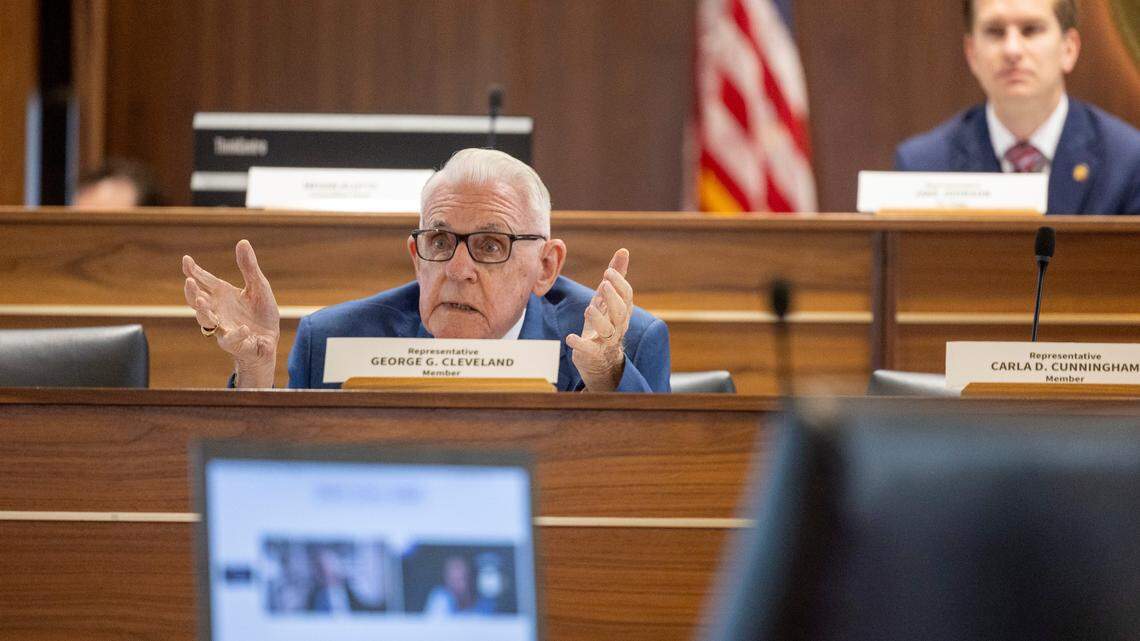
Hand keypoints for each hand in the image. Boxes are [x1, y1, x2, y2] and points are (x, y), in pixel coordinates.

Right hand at [182, 239, 280, 387]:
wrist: (269, 339)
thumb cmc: (260, 312)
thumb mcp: (258, 287)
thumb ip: (249, 267)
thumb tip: (242, 242)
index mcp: (222, 295)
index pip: (204, 281)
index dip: (193, 271)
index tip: (186, 259)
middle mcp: (218, 311)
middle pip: (197, 302)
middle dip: (191, 293)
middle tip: (189, 282)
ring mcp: (224, 327)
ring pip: (207, 322)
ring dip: (203, 312)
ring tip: (201, 302)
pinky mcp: (236, 343)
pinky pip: (232, 340)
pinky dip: (236, 334)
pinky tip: (243, 327)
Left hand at [566, 248, 633, 391]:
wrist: (600, 359)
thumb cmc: (604, 321)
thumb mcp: (607, 298)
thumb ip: (616, 276)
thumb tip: (624, 251)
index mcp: (622, 311)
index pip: (627, 296)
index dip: (619, 283)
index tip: (608, 271)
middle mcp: (618, 326)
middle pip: (621, 312)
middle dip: (613, 298)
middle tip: (603, 285)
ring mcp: (606, 341)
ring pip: (608, 331)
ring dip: (598, 319)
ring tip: (589, 308)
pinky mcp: (592, 354)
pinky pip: (589, 350)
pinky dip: (580, 344)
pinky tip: (571, 337)